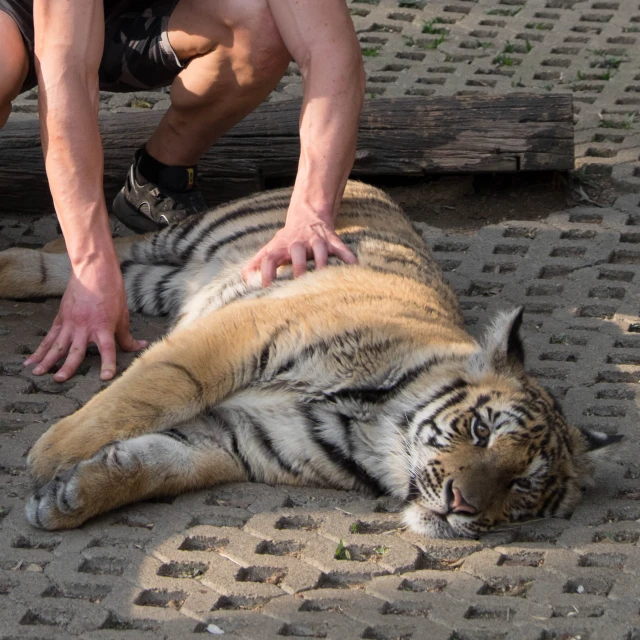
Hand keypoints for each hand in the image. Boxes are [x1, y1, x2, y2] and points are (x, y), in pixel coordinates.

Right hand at [24, 257, 146, 381]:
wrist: (94, 271)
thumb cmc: (112, 293)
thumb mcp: (123, 315)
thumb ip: (126, 336)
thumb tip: (139, 346)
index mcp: (103, 327)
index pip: (107, 350)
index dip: (108, 364)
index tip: (105, 377)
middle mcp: (86, 327)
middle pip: (76, 351)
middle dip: (67, 366)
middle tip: (59, 379)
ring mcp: (71, 323)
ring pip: (58, 345)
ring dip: (47, 360)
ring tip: (38, 373)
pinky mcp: (61, 318)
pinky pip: (49, 337)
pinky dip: (40, 349)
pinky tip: (31, 360)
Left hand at [242, 217, 356, 286]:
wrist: (307, 216)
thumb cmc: (286, 240)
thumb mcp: (270, 249)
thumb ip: (255, 264)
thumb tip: (245, 280)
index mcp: (280, 247)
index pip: (270, 258)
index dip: (267, 271)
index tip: (267, 287)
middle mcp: (298, 243)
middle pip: (297, 252)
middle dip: (299, 267)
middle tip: (299, 283)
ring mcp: (316, 241)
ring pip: (321, 249)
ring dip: (323, 262)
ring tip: (325, 276)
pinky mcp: (332, 240)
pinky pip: (341, 247)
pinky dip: (348, 256)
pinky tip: (354, 265)